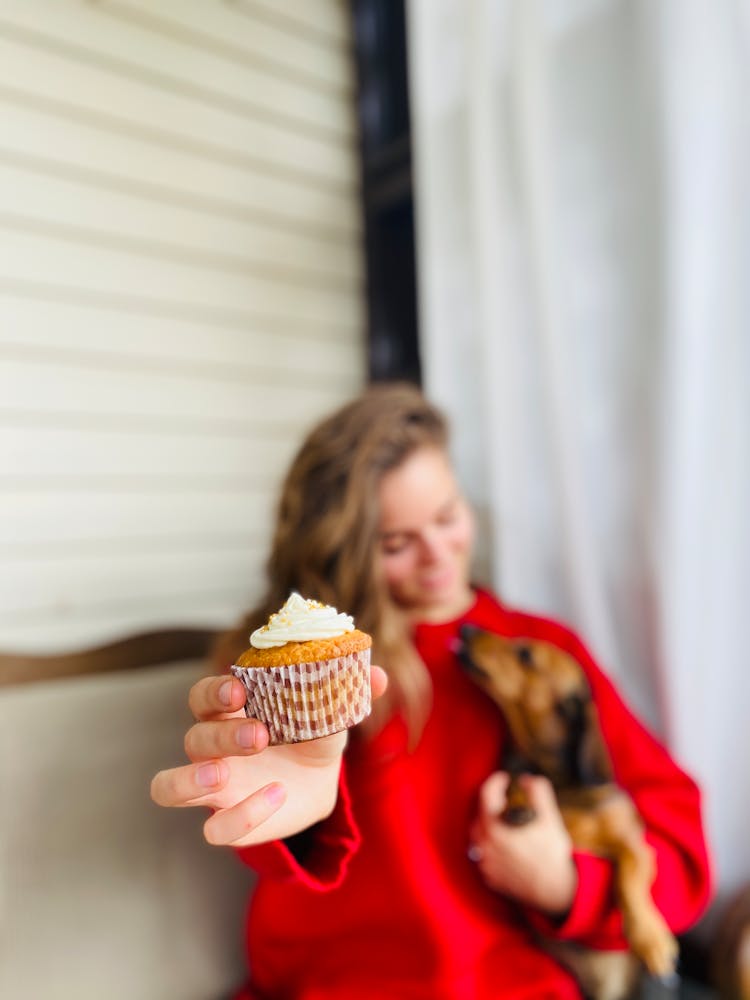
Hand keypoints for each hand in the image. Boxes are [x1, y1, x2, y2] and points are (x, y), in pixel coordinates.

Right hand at [150, 665, 387, 847]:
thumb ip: (349, 691)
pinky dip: (241, 816)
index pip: (202, 696)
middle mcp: (212, 747)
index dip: (213, 692)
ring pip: (168, 786)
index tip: (239, 689)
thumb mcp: (331, 711)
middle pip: (193, 737)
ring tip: (222, 776)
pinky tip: (276, 797)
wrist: (318, 782)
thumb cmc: (312, 732)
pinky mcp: (226, 821)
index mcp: (230, 712)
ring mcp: (215, 787)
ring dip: (189, 780)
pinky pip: (214, 828)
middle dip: (221, 736)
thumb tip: (379, 676)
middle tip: (259, 735)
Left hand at [469, 771, 576, 916]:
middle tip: (506, 800)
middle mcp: (484, 844)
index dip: (495, 781)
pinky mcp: (489, 877)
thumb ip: (538, 792)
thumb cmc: (551, 855)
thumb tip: (527, 779)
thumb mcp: (549, 818)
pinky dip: (491, 846)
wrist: (554, 891)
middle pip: (479, 814)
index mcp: (494, 826)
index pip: (486, 794)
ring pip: (478, 836)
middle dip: (491, 804)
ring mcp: (485, 862)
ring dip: (488, 825)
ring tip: (505, 822)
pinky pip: (483, 855)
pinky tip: (506, 846)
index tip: (504, 778)